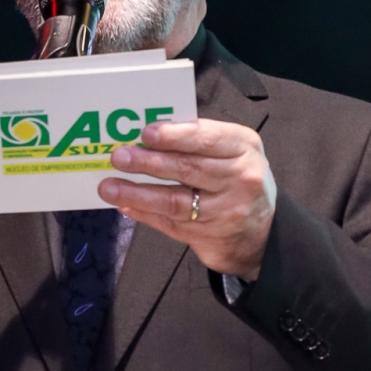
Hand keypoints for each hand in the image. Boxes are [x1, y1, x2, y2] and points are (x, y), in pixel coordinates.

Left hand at [96, 119, 276, 278]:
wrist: (262, 232)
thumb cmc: (237, 178)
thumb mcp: (233, 152)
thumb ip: (200, 140)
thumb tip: (148, 134)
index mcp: (244, 147)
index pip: (206, 138)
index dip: (174, 136)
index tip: (145, 133)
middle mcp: (240, 179)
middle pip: (188, 169)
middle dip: (148, 162)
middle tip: (119, 156)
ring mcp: (226, 211)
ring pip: (175, 201)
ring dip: (137, 193)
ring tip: (109, 187)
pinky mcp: (211, 237)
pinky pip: (171, 224)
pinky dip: (145, 214)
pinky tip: (125, 205)